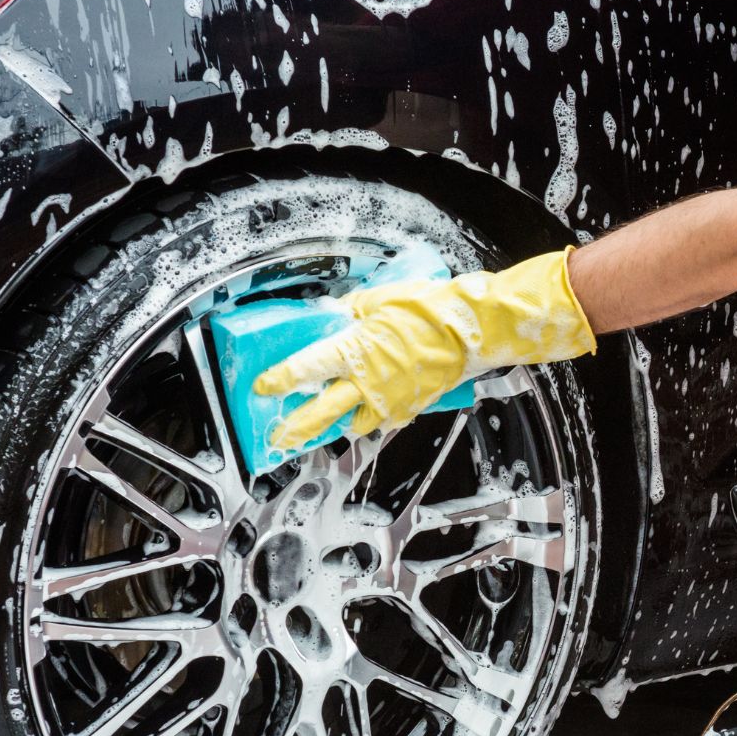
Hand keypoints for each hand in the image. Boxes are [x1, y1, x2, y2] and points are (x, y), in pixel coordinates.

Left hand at [253, 249, 595, 447]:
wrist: (473, 329)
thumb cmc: (430, 309)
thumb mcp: (381, 299)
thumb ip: (353, 312)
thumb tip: (337, 316)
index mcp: (354, 350)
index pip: (306, 368)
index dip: (281, 380)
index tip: (263, 387)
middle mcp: (368, 382)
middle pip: (322, 412)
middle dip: (297, 427)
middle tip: (279, 436)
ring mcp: (391, 399)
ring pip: (355, 422)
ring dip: (341, 422)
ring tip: (329, 422)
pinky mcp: (412, 407)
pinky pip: (385, 418)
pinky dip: (375, 415)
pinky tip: (373, 408)